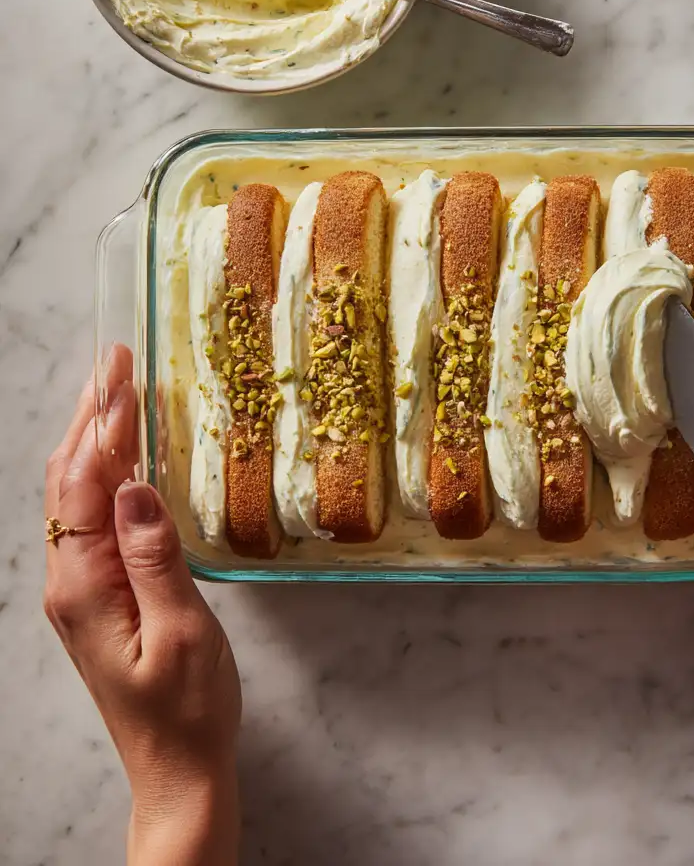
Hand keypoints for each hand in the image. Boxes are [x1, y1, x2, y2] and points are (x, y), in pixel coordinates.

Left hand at [43, 346, 240, 865]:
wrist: (177, 768)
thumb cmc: (188, 709)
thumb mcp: (183, 633)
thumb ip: (155, 558)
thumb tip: (136, 486)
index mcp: (85, 587)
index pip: (85, 486)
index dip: (102, 425)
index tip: (121, 373)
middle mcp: (72, 582)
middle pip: (69, 483)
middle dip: (90, 417)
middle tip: (114, 362)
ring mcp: (82, 589)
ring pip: (77, 498)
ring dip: (94, 440)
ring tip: (114, 391)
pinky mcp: (100, 596)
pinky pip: (94, 520)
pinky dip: (105, 475)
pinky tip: (124, 459)